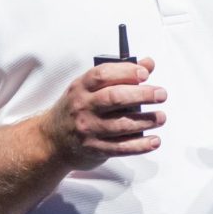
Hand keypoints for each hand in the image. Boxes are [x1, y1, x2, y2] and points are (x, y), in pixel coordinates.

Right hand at [38, 57, 166, 169]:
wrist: (51, 140)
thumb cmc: (76, 108)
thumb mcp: (89, 88)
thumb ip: (118, 75)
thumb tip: (148, 63)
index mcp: (81, 87)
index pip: (103, 74)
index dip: (126, 72)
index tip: (145, 73)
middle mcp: (83, 106)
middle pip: (115, 98)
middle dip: (142, 95)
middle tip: (161, 94)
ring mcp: (88, 129)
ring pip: (121, 124)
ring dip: (146, 121)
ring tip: (161, 117)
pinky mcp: (95, 149)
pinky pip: (121, 148)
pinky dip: (140, 145)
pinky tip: (154, 141)